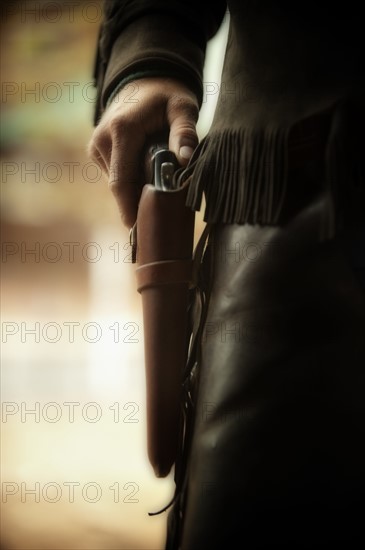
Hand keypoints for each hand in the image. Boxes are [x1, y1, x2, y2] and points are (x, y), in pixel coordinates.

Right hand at [87, 77, 199, 227]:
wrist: (143, 80)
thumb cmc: (166, 95)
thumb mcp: (183, 107)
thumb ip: (184, 133)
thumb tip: (185, 161)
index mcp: (121, 131)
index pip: (121, 182)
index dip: (129, 209)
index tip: (138, 232)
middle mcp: (102, 139)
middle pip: (119, 186)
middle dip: (137, 203)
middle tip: (159, 222)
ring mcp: (97, 146)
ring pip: (117, 182)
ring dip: (136, 190)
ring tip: (160, 193)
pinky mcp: (98, 150)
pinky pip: (115, 175)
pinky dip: (132, 180)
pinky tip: (149, 177)